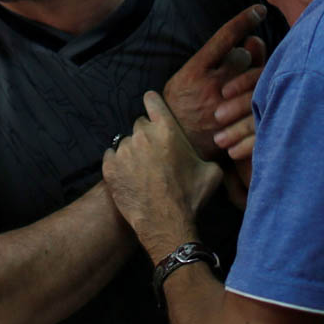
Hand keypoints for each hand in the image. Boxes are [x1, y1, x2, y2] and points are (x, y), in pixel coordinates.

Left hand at [102, 91, 223, 260]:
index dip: (153, 103)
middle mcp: (143, 134)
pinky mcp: (109, 167)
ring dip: (133, 152)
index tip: (152, 107)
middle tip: (155, 154)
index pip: (152, 100)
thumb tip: (214, 152)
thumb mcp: (211, 172)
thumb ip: (207, 155)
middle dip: (147, 135)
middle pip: (140, 124)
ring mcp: (123, 150)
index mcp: (167, 129)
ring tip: (143, 171)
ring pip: (126, 142)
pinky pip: (111, 157)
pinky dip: (118, 164)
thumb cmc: (189, 197)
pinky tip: (130, 177)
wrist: (165, 223)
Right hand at [164, 5, 266, 158]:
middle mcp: (211, 85)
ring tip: (239, 85)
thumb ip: (216, 58)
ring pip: (252, 76)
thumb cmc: (180, 107)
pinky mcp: (236, 122)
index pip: (224, 37)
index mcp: (193, 71)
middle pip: (243, 57)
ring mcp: (226, 105)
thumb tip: (252, 40)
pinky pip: (257, 99)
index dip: (244, 20)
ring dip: (250, 76)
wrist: (174, 147)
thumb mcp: (186, 77)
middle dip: (244, 58)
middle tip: (238, 66)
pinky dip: (259, 94)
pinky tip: (262, 93)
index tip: (259, 10)